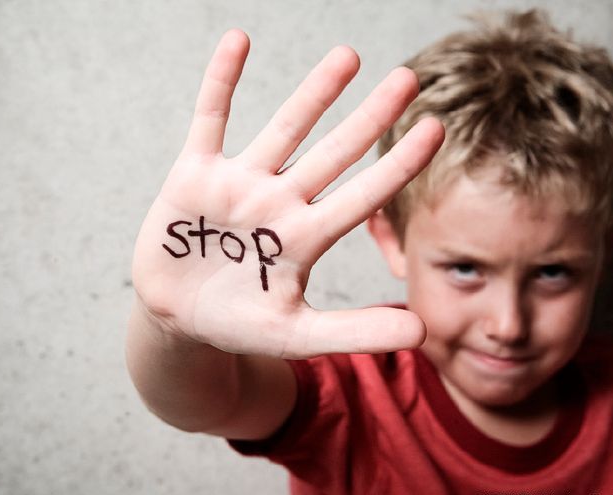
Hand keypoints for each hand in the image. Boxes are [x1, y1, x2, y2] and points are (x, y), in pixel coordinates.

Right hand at [132, 29, 442, 358]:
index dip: (397, 164)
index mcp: (306, 238)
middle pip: (333, 152)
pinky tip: (239, 40)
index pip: (362, 195)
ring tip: (348, 56)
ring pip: (283, 129)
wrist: (177, 318)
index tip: (435, 128)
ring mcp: (239, 185)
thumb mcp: (295, 335)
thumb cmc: (239, 324)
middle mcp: (280, 202)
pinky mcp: (195, 174)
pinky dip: (222, 82)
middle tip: (408, 78)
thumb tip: (422, 334)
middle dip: (369, 118)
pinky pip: (210, 120)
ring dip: (313, 94)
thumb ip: (353, 332)